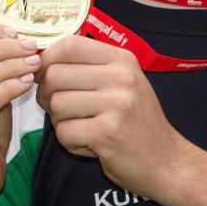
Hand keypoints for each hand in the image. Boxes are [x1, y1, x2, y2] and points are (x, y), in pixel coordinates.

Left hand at [35, 35, 187, 197]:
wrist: (165, 160)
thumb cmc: (137, 122)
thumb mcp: (125, 82)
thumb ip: (91, 67)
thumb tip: (42, 59)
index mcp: (122, 60)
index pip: (69, 44)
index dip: (46, 59)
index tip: (42, 74)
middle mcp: (120, 77)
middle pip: (55, 75)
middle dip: (46, 94)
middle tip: (58, 108)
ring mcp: (116, 104)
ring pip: (56, 104)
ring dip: (59, 121)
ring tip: (80, 127)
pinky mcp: (107, 132)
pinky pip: (64, 132)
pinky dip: (69, 142)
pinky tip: (88, 143)